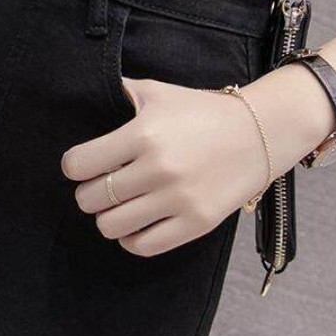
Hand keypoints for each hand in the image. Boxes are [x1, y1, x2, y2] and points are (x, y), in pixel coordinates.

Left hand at [60, 77, 272, 256]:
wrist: (261, 133)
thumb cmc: (202, 112)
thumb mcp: (158, 92)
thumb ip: (119, 93)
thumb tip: (84, 90)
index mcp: (143, 134)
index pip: (78, 164)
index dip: (74, 166)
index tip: (83, 165)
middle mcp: (158, 168)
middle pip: (90, 199)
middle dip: (89, 194)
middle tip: (102, 186)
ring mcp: (178, 198)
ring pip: (110, 226)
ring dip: (108, 217)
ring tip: (119, 206)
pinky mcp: (196, 223)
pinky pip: (143, 246)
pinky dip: (132, 238)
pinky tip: (138, 223)